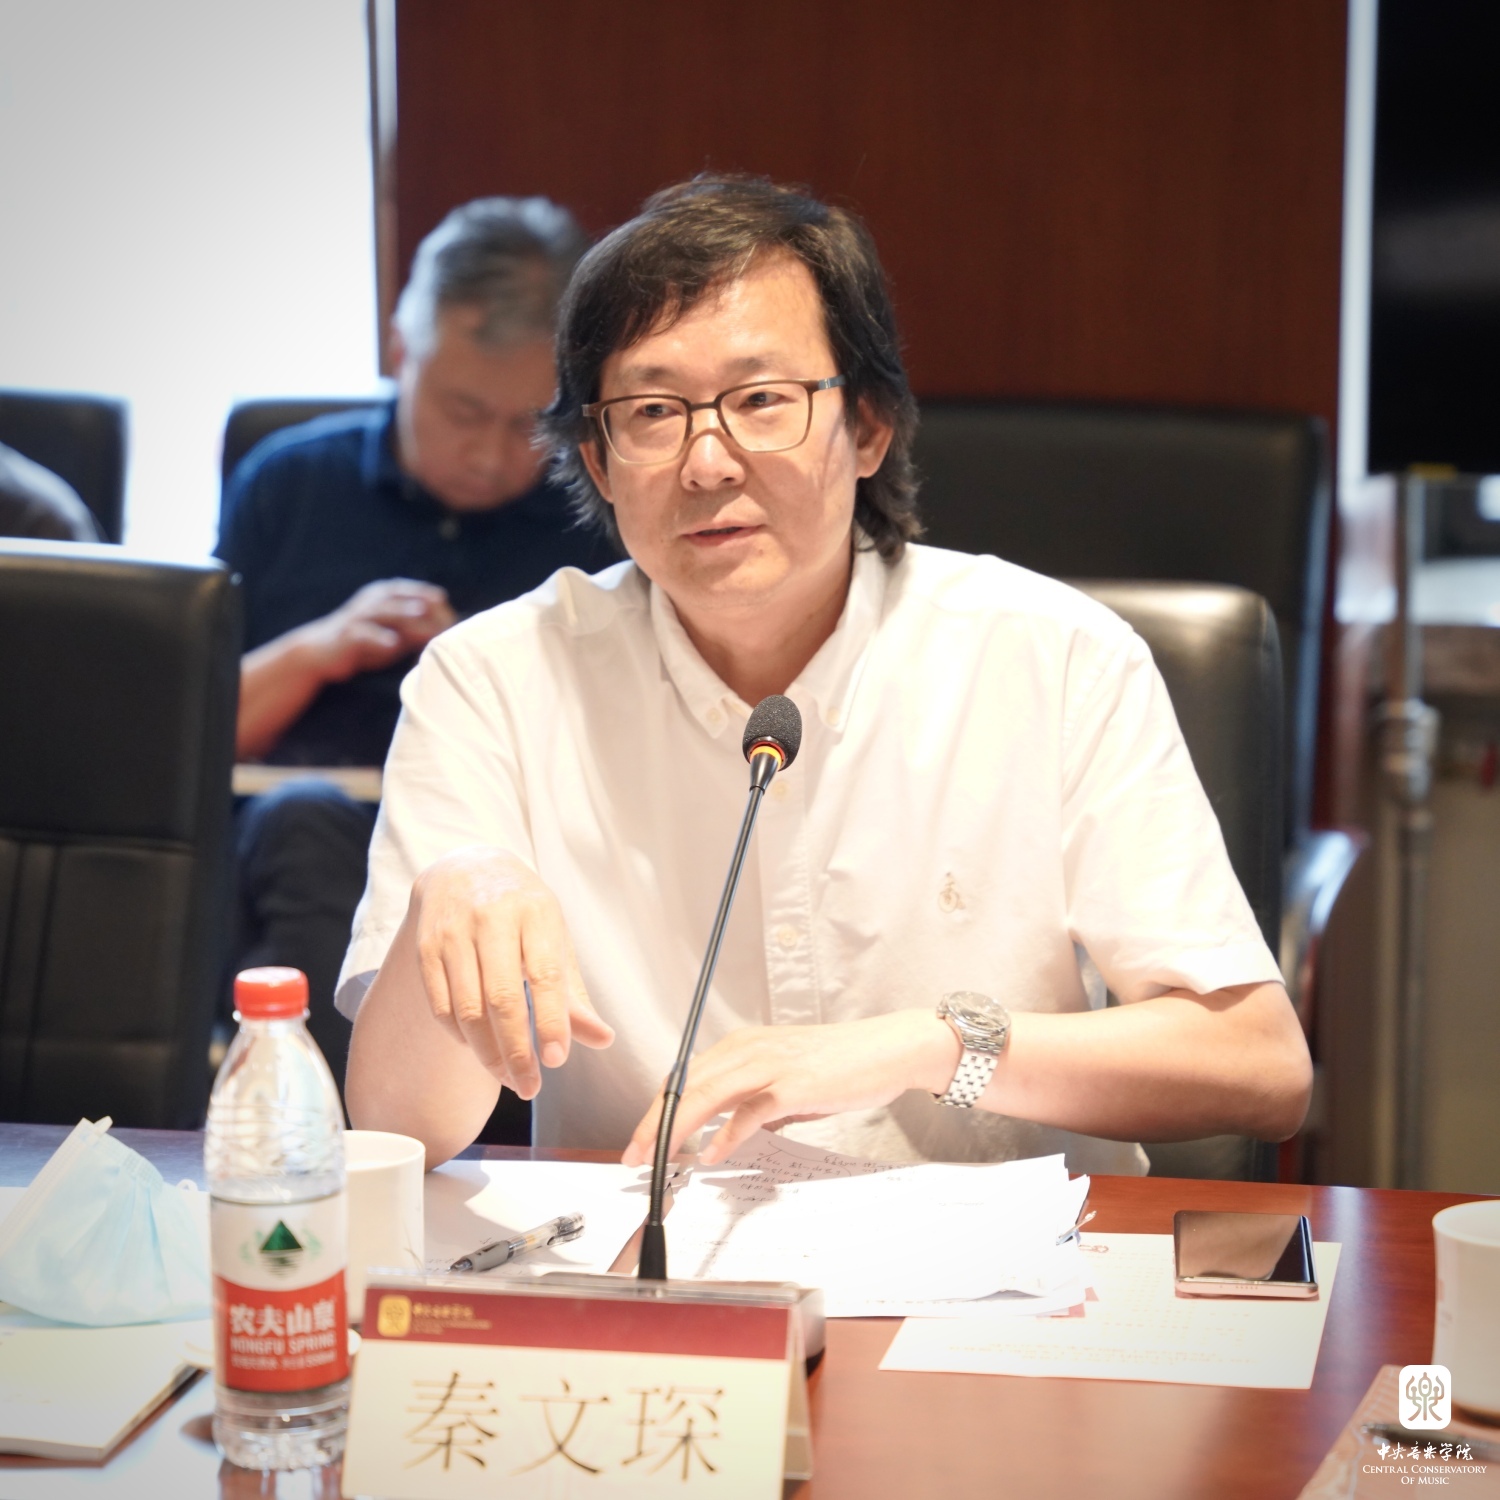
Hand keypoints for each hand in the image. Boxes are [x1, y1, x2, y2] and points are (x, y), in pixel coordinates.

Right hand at [305, 579, 458, 681]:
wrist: (321, 652)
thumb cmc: (365, 642)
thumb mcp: (394, 633)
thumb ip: (418, 629)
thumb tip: (449, 630)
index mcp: (383, 595)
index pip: (411, 592)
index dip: (430, 598)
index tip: (450, 608)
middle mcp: (371, 602)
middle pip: (399, 598)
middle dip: (421, 601)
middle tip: (443, 607)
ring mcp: (358, 616)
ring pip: (382, 611)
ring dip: (402, 612)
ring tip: (420, 614)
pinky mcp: (347, 634)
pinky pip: (363, 634)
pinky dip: (378, 638)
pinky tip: (392, 645)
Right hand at [409, 847, 613, 1098]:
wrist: (466, 867)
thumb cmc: (523, 913)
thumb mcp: (555, 939)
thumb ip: (573, 993)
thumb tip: (603, 1040)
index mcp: (536, 912)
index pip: (544, 974)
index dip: (550, 1020)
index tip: (556, 1060)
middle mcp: (492, 918)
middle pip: (501, 997)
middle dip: (516, 1051)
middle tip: (530, 1087)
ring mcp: (454, 932)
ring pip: (467, 1008)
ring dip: (488, 1054)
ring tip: (510, 1078)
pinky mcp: (426, 946)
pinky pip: (441, 1006)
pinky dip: (461, 1038)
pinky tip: (480, 1050)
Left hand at [622, 1010, 961, 1166]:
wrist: (888, 1049)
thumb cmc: (842, 1065)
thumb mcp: (786, 1078)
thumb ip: (755, 1100)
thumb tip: (730, 1132)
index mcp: (744, 1045)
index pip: (686, 1076)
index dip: (658, 1109)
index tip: (641, 1140)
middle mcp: (750, 1048)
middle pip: (686, 1085)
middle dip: (654, 1123)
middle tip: (633, 1155)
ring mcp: (771, 1065)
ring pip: (707, 1094)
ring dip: (676, 1129)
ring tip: (657, 1158)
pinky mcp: (793, 1085)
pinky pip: (748, 1112)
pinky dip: (726, 1135)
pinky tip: (713, 1155)